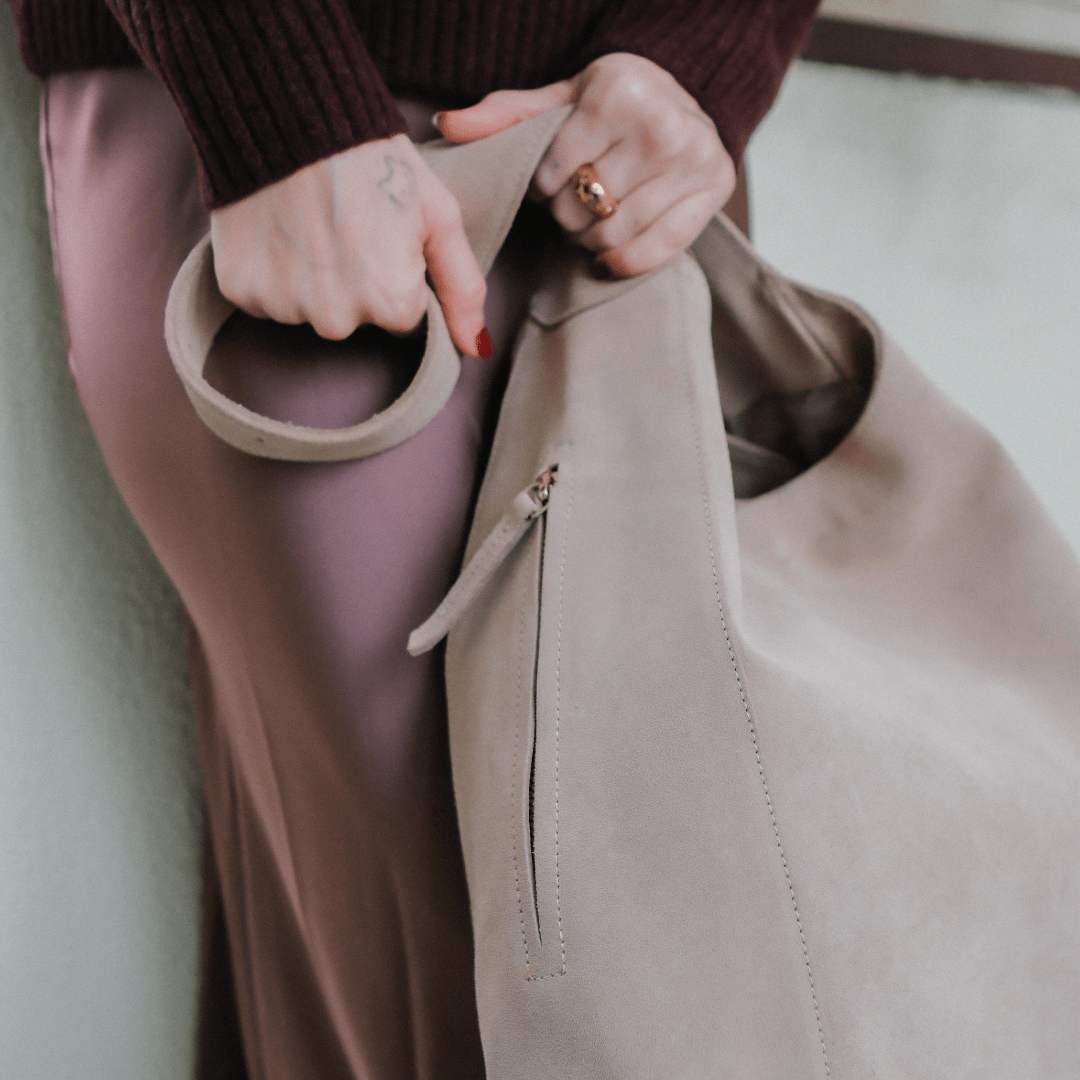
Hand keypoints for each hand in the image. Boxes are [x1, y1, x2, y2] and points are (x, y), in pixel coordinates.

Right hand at [209, 134, 488, 354]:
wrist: (289, 109)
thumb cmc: (374, 158)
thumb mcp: (437, 216)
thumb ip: (462, 287)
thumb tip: (478, 348)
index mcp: (391, 303)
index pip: (402, 316)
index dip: (396, 273)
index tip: (383, 234)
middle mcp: (337, 319)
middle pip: (353, 319)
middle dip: (354, 281)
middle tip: (345, 222)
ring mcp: (285, 307)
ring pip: (308, 309)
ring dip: (311, 277)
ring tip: (310, 221)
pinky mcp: (239, 290)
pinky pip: (263, 297)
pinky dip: (269, 269)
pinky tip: (278, 227)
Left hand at [436, 53, 735, 277]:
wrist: (685, 91)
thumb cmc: (612, 101)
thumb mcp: (559, 99)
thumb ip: (504, 115)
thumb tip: (445, 127)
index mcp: (618, 92)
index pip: (555, 172)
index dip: (544, 186)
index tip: (554, 177)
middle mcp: (662, 125)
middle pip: (584, 208)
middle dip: (567, 213)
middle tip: (573, 201)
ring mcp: (694, 160)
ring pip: (614, 235)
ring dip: (591, 239)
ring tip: (592, 219)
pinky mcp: (714, 192)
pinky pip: (657, 251)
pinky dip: (624, 263)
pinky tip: (608, 256)